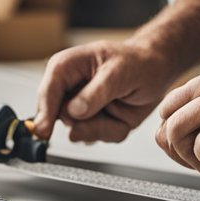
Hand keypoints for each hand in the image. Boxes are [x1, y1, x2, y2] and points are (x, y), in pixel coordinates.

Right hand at [33, 40, 176, 142]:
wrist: (155, 71)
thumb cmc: (137, 63)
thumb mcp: (119, 73)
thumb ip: (96, 93)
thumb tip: (74, 111)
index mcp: (67, 67)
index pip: (47, 92)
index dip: (45, 113)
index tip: (43, 131)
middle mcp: (69, 89)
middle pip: (61, 117)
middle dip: (87, 122)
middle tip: (108, 109)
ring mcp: (79, 108)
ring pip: (79, 131)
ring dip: (103, 127)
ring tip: (119, 108)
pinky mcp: (91, 122)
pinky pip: (96, 137)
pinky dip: (113, 131)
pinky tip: (122, 116)